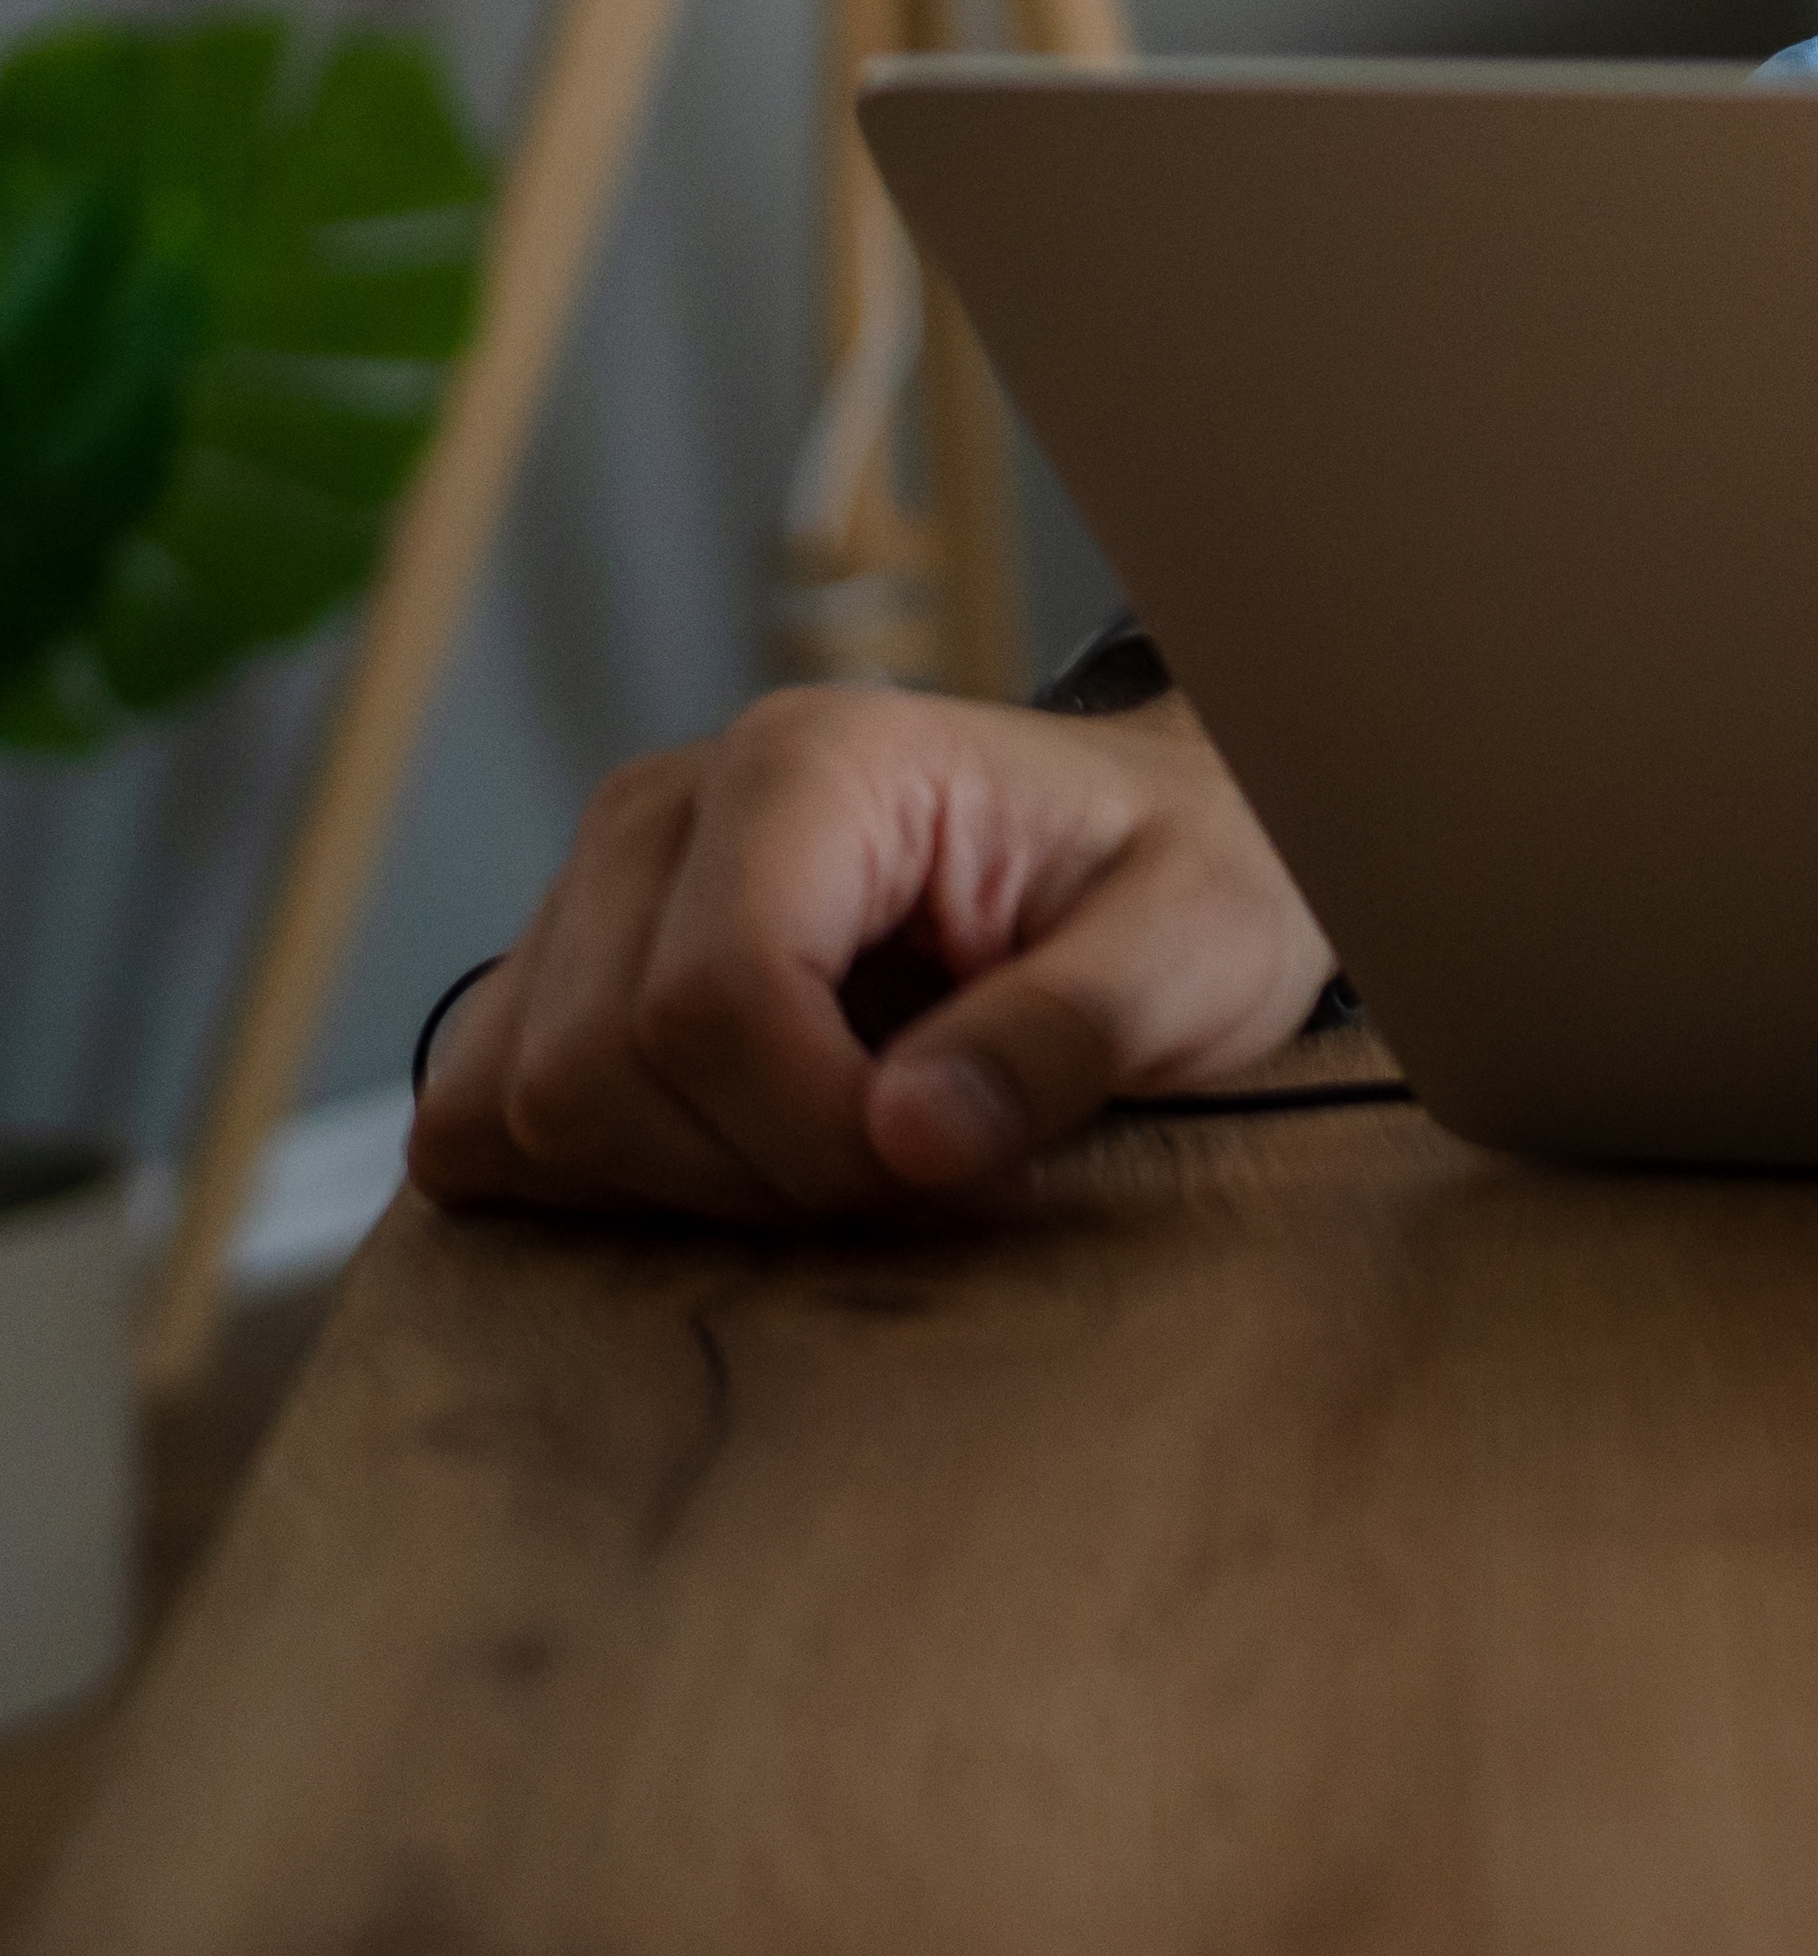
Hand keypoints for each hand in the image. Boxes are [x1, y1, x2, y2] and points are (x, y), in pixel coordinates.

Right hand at [405, 689, 1343, 1230]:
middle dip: (757, 1175)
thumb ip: (1077, 1029)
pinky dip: (597, 1186)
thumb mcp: (1202, 945)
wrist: (1150, 855)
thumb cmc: (1178, 885)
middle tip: (918, 1168)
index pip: (709, 1001)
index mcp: (810, 763)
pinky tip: (746, 1154)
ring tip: (842, 1153)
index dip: (815, 1135)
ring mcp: (589, 890)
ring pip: (514, 1114)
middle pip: (592, 1075)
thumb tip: (908, 1137)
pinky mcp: (554, 975)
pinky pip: (478, 1131)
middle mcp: (663, 806)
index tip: (953, 1167)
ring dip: (680, 1191)